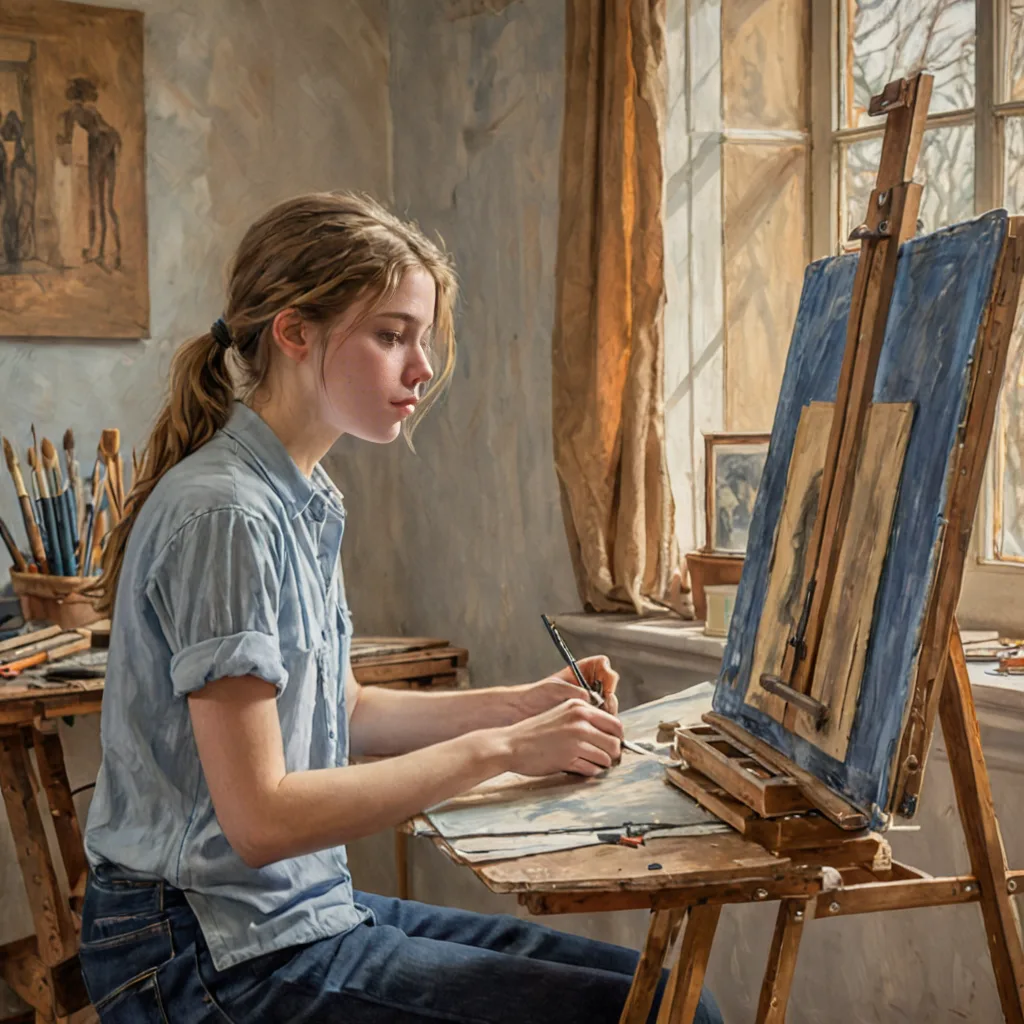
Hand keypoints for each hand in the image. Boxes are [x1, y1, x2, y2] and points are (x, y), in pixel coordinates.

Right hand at [499, 698, 623, 776]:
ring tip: (588, 762)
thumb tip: (610, 734)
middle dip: (612, 753)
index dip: (617, 737)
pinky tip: (579, 768)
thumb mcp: (561, 715)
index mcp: (579, 707)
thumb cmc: (536, 732)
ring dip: (601, 764)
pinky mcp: (569, 757)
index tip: (611, 744)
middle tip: (603, 758)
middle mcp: (580, 720)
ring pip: (606, 758)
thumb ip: (584, 719)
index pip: (615, 723)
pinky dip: (590, 772)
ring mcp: (575, 739)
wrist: (511, 744)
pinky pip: (593, 769)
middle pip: (615, 742)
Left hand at [509, 655, 619, 719]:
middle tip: (605, 706)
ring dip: (607, 711)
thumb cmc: (537, 695)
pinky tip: (594, 726)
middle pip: (610, 687)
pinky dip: (601, 722)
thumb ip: (574, 690)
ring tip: (598, 718)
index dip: (607, 675)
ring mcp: (590, 700)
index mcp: (582, 670)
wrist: (525, 711)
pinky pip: (601, 717)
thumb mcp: (555, 688)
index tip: (605, 687)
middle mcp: (589, 683)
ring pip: (609, 704)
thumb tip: (592, 698)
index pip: (603, 665)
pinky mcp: (587, 715)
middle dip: (610, 697)